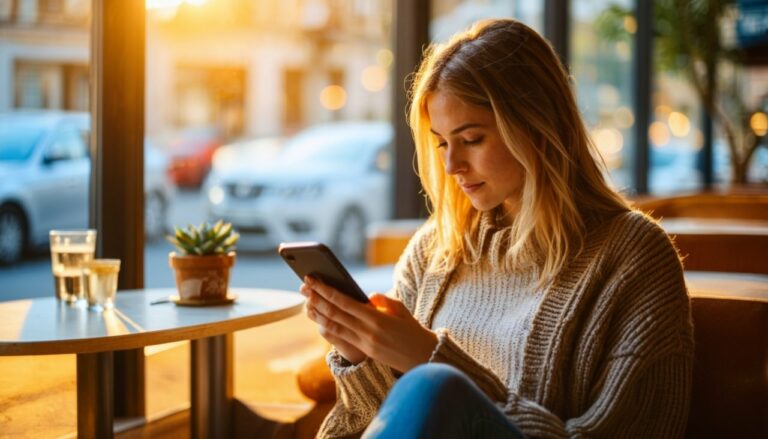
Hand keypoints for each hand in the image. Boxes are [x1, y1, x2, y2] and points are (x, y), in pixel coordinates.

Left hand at [300, 276, 437, 372]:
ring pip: (334, 327)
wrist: (424, 357)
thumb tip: (367, 297)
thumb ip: (383, 301)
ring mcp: (364, 343)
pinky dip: (327, 328)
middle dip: (317, 299)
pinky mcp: (364, 352)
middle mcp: (367, 331)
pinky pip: (340, 338)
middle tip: (303, 286)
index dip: (325, 291)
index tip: (313, 280)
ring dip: (318, 313)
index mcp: (376, 318)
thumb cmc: (413, 330)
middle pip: (334, 313)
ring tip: (306, 301)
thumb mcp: (401, 309)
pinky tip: (319, 319)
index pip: (344, 302)